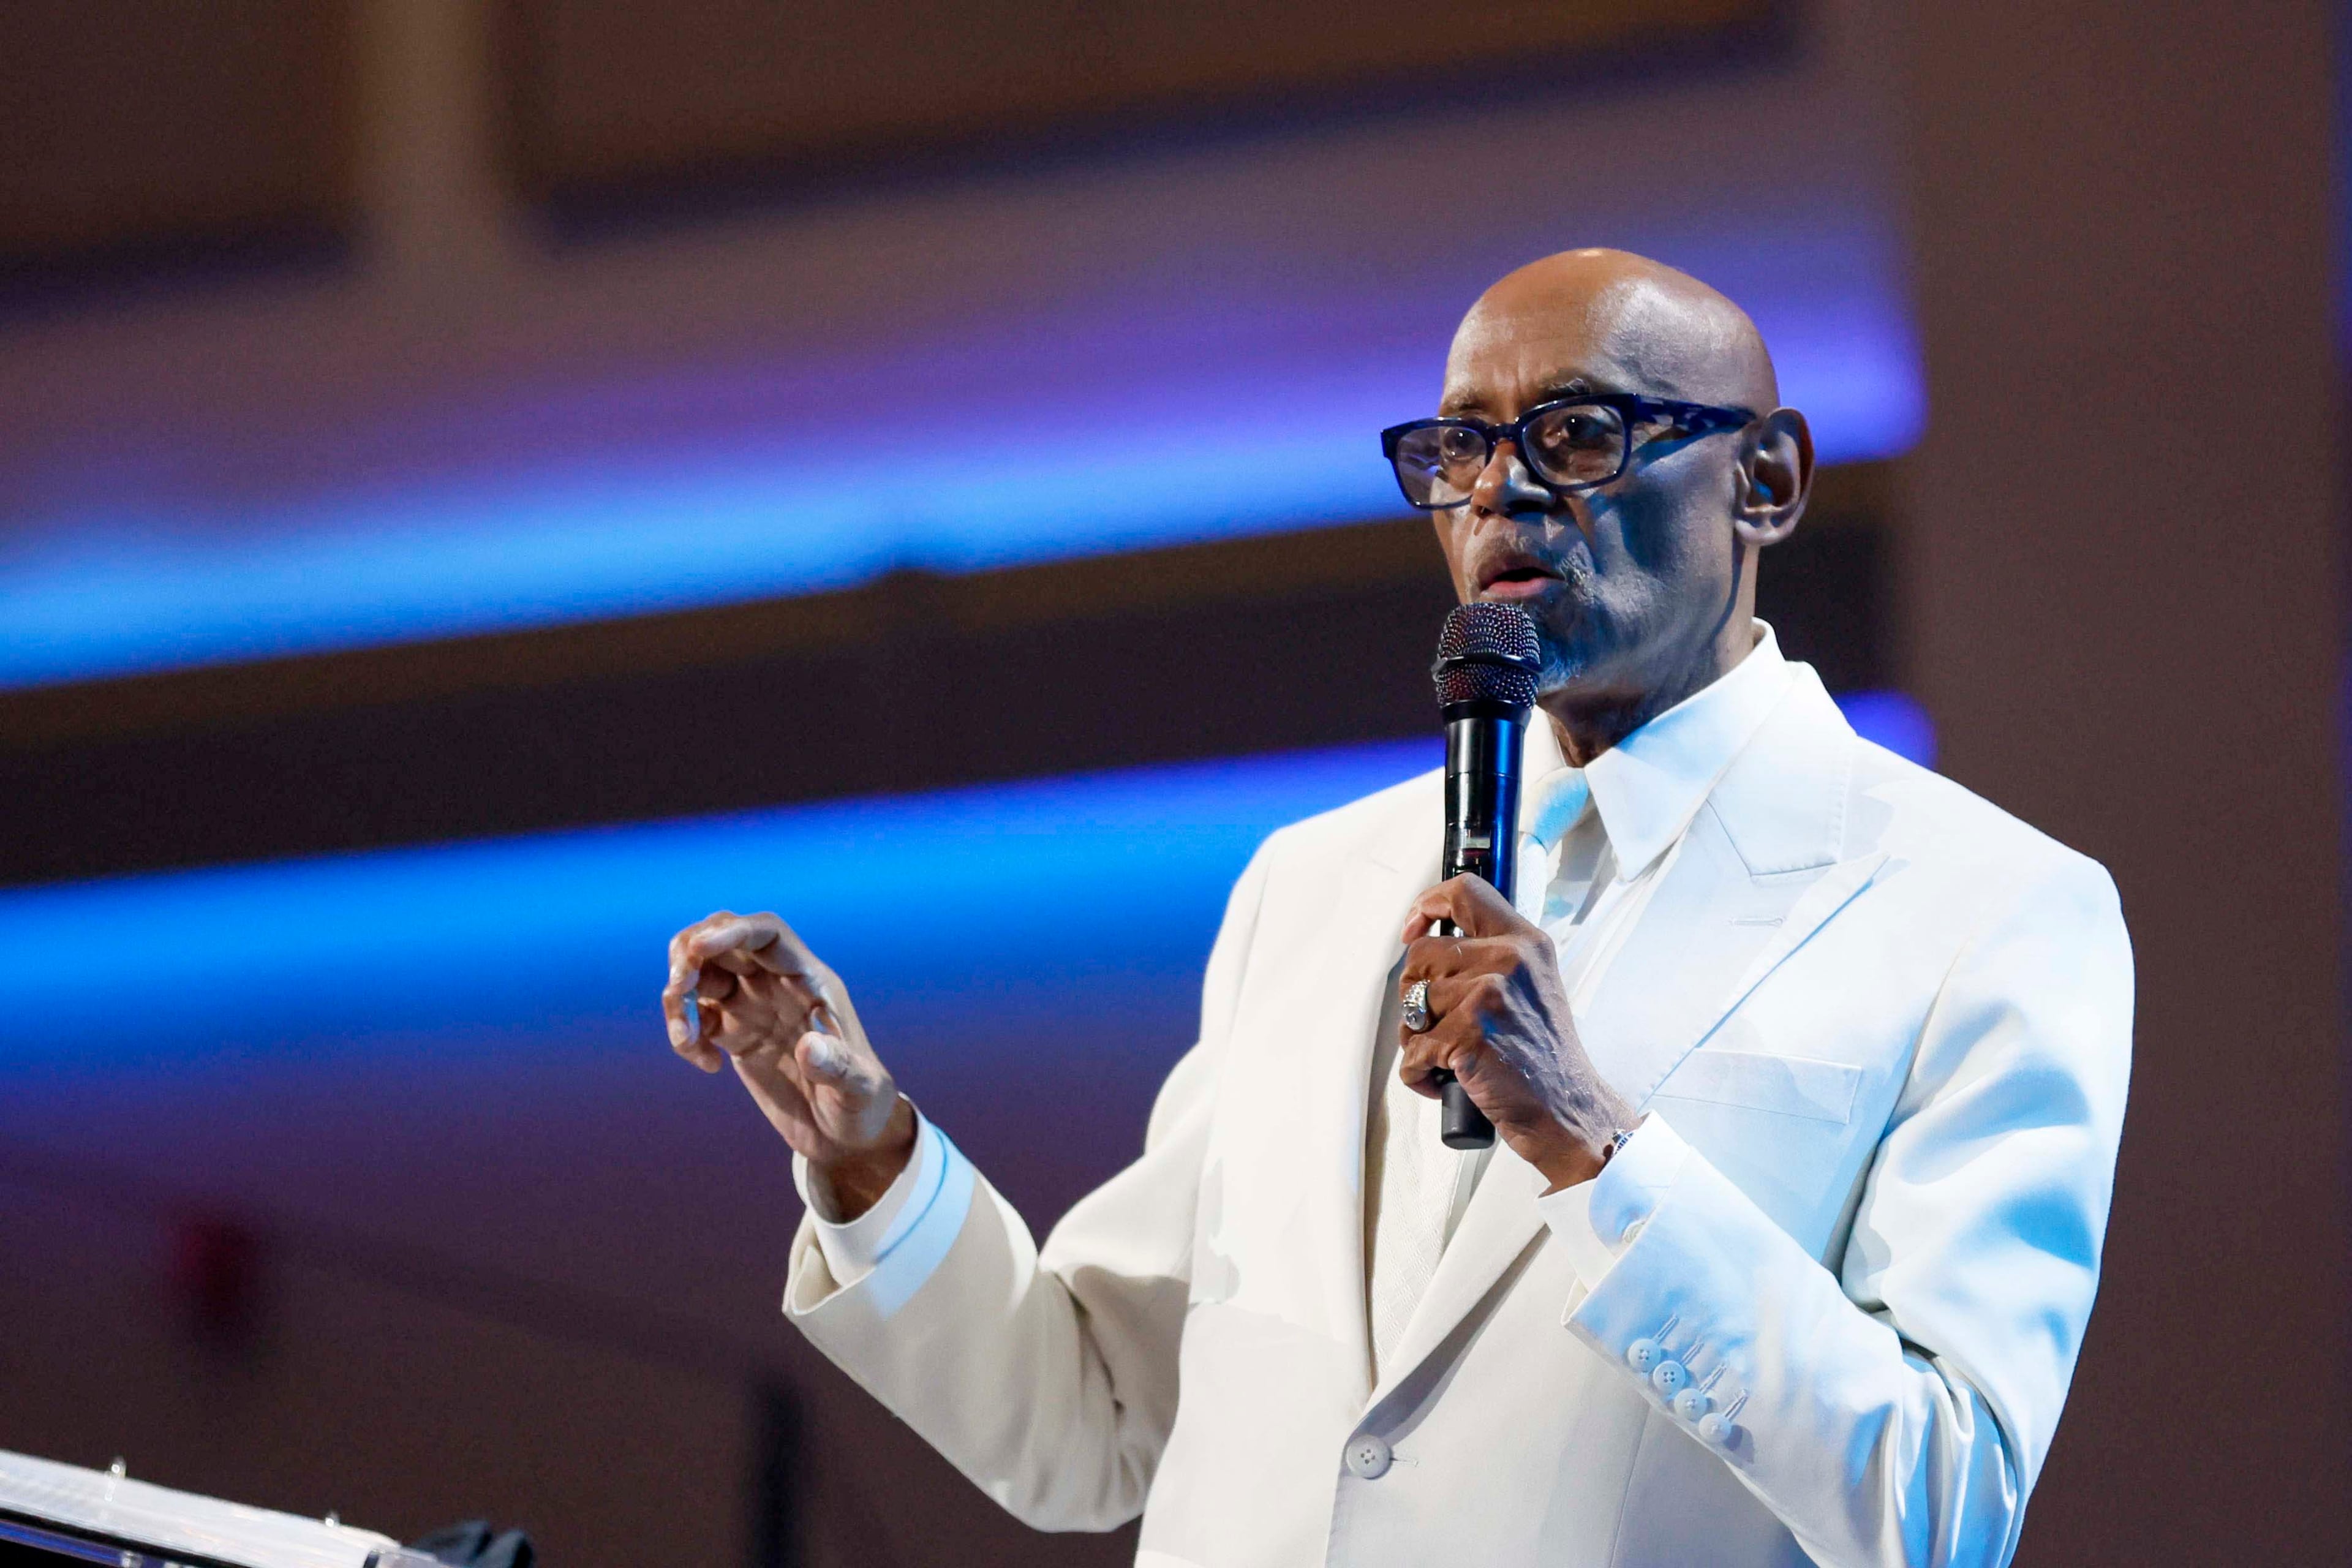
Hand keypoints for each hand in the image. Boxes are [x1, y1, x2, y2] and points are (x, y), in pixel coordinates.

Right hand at [663, 910, 914, 1216]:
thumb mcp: (859, 1091)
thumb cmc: (862, 1106)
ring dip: (680, 999)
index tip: (697, 949)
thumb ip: (839, 1068)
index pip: (767, 935)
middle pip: (724, 941)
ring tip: (684, 1041)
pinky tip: (707, 1065)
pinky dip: (686, 1032)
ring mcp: (754, 1008)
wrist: (845, 1136)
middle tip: (678, 990)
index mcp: (810, 982)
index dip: (732, 931)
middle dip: (690, 955)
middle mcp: (778, 985)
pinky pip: (698, 1014)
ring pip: (703, 975)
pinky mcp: (735, 1035)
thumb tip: (810, 1047)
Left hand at [1397, 876, 1638, 1190]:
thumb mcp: (1532, 985)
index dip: (1427, 905)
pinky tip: (1444, 1082)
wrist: (1569, 1110)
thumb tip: (1428, 943)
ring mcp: (1489, 996)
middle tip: (1439, 1025)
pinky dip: (1418, 1074)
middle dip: (1416, 994)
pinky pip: (1412, 1050)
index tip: (1413, 930)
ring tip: (1447, 1057)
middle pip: (1420, 955)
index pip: (1465, 892)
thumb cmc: (1542, 1056)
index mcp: (1525, 941)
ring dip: (1416, 1038)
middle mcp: (1509, 959)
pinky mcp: (1469, 1035)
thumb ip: (1492, 957)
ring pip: (1410, 1004)